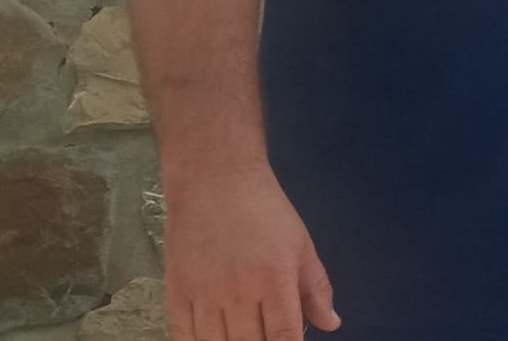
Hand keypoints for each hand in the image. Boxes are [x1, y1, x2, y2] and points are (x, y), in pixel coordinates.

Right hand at [162, 166, 339, 340]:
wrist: (214, 181)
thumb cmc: (264, 211)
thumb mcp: (301, 244)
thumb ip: (316, 288)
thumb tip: (331, 324)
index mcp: (275, 279)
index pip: (284, 336)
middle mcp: (239, 292)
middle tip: (266, 338)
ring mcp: (204, 295)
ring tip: (242, 337)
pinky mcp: (177, 293)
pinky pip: (184, 337)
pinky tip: (213, 340)